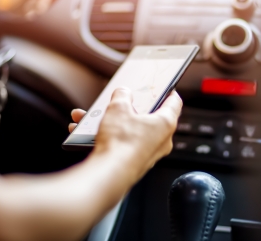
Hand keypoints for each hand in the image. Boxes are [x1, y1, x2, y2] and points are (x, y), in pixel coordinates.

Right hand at [68, 88, 182, 179]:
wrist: (109, 173)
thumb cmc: (121, 143)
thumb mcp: (118, 108)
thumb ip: (122, 96)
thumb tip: (123, 92)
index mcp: (165, 124)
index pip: (174, 102)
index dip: (169, 91)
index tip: (164, 86)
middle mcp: (161, 141)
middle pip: (149, 117)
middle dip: (130, 108)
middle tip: (122, 101)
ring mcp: (147, 154)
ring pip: (130, 132)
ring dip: (111, 123)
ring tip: (92, 118)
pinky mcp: (133, 163)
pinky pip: (121, 144)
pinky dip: (107, 137)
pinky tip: (86, 133)